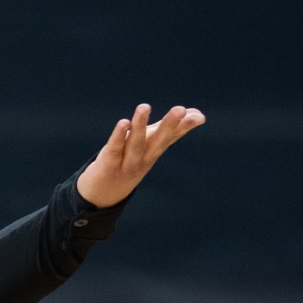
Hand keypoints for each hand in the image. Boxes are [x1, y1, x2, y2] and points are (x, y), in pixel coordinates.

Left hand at [76, 102, 205, 207]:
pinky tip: (123, 123)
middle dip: (169, 125)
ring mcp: (126, 163)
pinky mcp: (108, 165)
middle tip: (180, 109)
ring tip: (144, 106)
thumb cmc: (131, 163)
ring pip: (135, 143)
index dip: (184, 127)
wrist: (103, 196)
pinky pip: (114, 149)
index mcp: (154, 151)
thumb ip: (170, 130)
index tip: (199, 117)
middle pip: (158, 141)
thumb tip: (197, 113)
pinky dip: (118, 137)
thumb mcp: (151, 147)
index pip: (171, 137)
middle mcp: (144, 158)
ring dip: (139, 125)